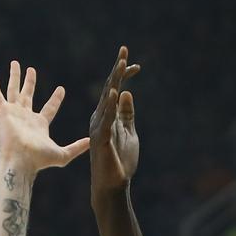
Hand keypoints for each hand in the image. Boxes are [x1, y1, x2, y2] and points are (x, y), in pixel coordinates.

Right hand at [0, 61, 88, 170]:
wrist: (21, 160)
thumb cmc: (40, 159)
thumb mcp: (64, 154)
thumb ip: (77, 147)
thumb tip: (91, 142)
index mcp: (39, 125)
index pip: (50, 108)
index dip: (56, 99)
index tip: (61, 89)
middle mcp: (25, 117)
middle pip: (28, 95)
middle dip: (30, 82)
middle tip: (32, 70)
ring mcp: (13, 114)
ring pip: (13, 90)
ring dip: (15, 77)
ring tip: (16, 63)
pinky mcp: (3, 112)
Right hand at [89, 46, 141, 195]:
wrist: (112, 184)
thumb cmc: (119, 161)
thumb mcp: (129, 132)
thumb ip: (127, 114)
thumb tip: (126, 92)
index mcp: (106, 115)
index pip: (115, 90)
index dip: (124, 76)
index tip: (137, 65)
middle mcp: (99, 117)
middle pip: (109, 89)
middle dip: (117, 70)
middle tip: (124, 51)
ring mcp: (99, 127)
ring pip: (106, 99)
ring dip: (114, 81)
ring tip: (121, 64)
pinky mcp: (101, 138)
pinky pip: (106, 119)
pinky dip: (110, 105)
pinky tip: (115, 91)